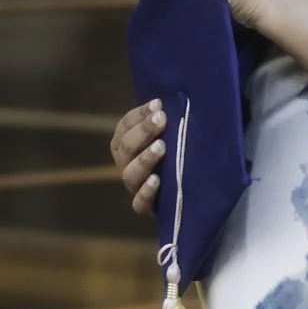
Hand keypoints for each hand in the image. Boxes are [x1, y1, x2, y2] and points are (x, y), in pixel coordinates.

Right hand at [110, 97, 165, 213]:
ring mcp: (134, 186)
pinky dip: (146, 192)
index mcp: (125, 144)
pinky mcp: (145, 207)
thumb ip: (164, 120)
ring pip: (129, 174)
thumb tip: (169, 101)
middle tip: (161, 120)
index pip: (124, 126)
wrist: (183, 190)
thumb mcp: (168, 134)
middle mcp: (125, 164)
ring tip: (161, 147)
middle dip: (143, 132)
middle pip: (126, 147)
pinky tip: (157, 181)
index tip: (158, 104)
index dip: (139, 115)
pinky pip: (139, 203)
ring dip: (144, 159)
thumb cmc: (174, 153)